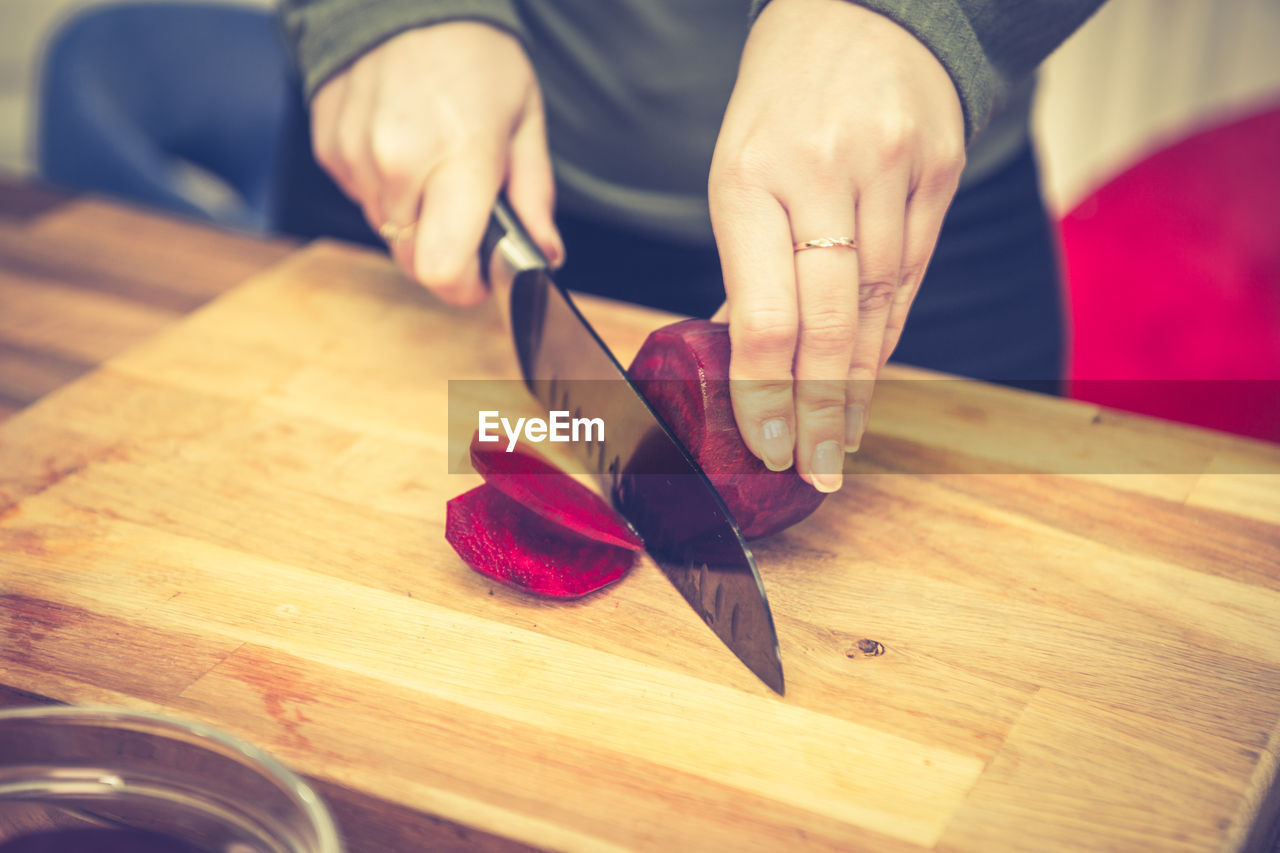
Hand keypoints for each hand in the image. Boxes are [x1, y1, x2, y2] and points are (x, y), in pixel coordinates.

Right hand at [310, 22, 562, 304]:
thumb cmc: (475, 57)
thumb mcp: (525, 122)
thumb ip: (534, 197)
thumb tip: (546, 254)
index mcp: (461, 159)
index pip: (444, 269)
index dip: (465, 287)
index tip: (481, 278)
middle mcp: (400, 163)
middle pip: (414, 261)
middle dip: (443, 252)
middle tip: (464, 214)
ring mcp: (357, 157)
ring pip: (386, 231)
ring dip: (413, 218)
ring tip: (434, 165)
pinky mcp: (330, 150)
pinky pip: (361, 197)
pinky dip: (384, 188)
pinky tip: (402, 146)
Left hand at [708, 0, 964, 491]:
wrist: (864, 9)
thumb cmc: (782, 99)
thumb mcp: (735, 169)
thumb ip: (746, 263)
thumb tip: (748, 357)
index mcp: (749, 177)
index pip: (767, 315)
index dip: (768, 395)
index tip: (767, 447)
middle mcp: (823, 177)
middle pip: (829, 325)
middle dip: (820, 411)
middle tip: (817, 472)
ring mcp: (892, 172)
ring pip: (879, 306)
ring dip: (858, 382)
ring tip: (841, 437)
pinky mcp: (939, 173)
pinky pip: (913, 273)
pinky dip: (889, 331)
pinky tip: (872, 374)